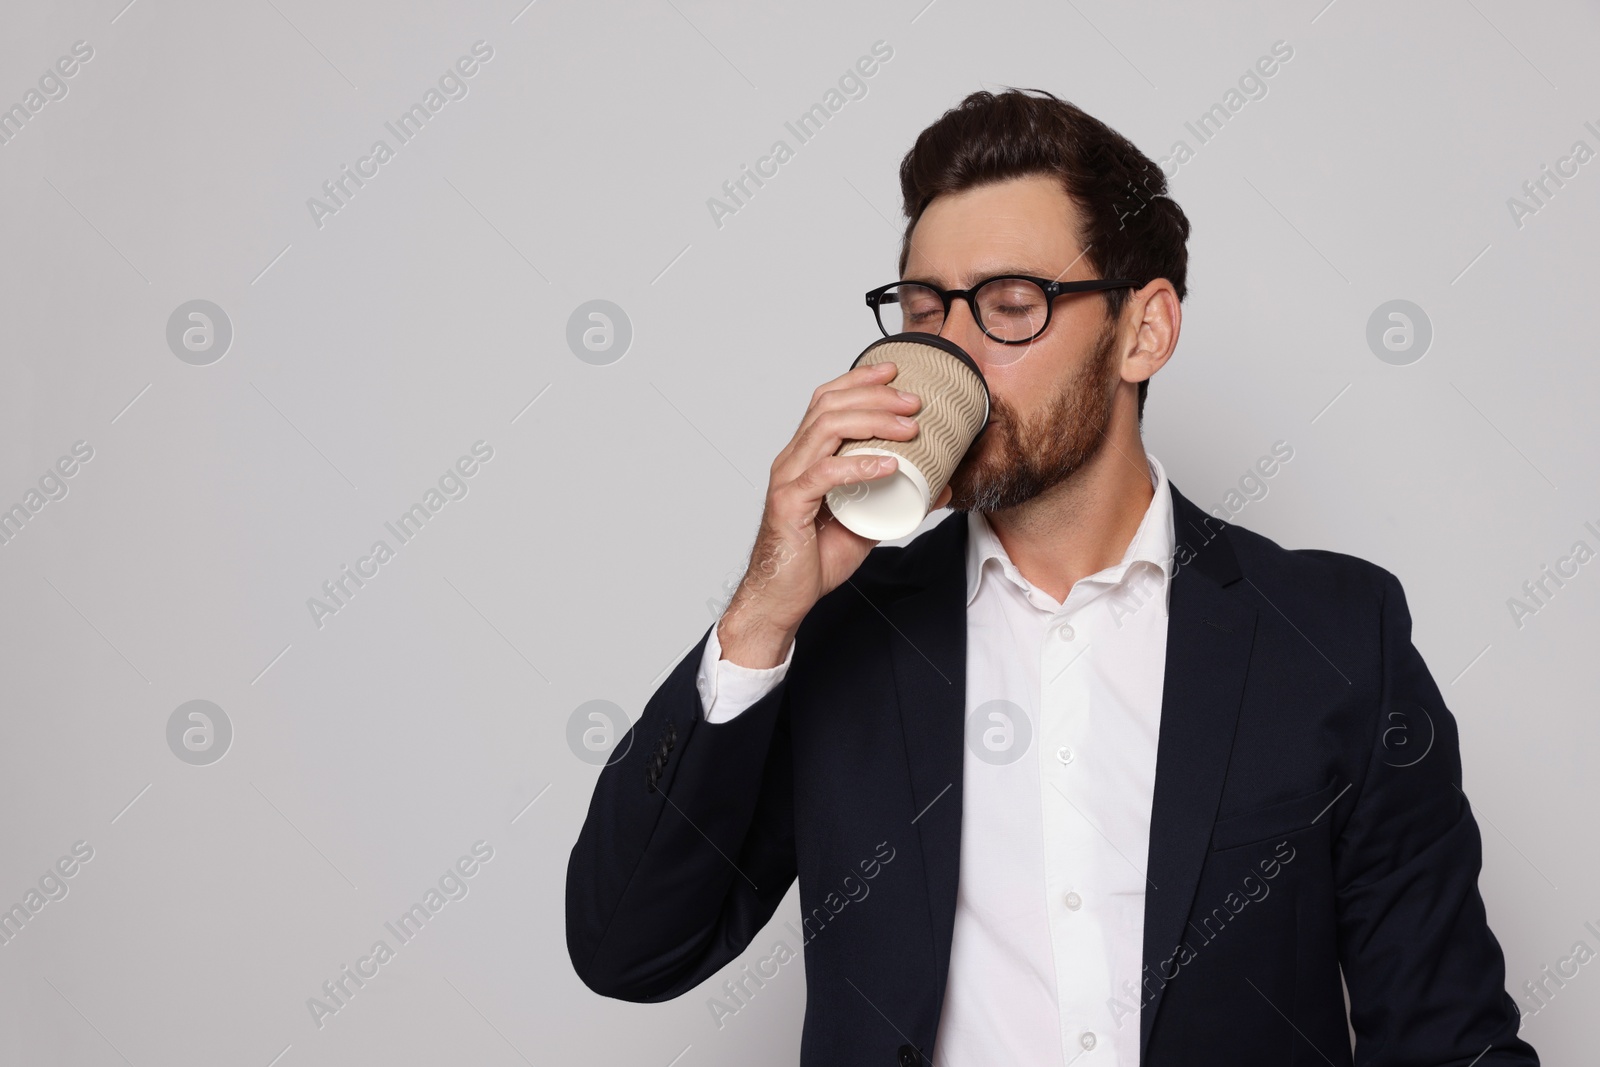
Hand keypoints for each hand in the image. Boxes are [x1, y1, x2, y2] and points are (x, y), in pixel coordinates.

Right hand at [718, 360, 952, 667]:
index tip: (894, 370)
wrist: (782, 598)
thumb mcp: (866, 524)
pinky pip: (824, 475)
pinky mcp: (788, 504)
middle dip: (875, 395)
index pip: (826, 401)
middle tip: (914, 401)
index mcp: (804, 457)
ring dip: (872, 421)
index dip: (858, 380)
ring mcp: (787, 480)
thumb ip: (896, 502)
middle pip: (828, 406)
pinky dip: (859, 465)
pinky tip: (888, 465)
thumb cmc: (814, 560)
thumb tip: (940, 487)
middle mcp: (791, 460)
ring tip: (909, 426)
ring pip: (825, 430)